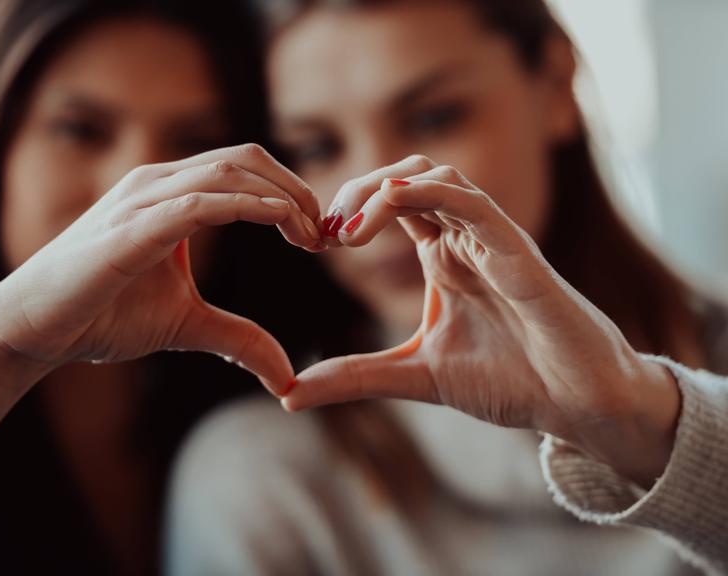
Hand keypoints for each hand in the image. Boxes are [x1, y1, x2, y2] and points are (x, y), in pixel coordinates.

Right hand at [0, 144, 319, 391]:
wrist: (37, 329)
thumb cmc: (104, 316)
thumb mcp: (187, 325)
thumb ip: (238, 339)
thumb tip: (284, 376)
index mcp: (171, 194)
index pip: (245, 169)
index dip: (291, 194)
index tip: (317, 236)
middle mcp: (159, 183)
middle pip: (246, 159)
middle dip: (296, 190)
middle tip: (324, 234)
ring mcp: (143, 199)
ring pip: (229, 171)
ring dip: (281, 197)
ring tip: (310, 236)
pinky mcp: (133, 227)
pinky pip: (200, 201)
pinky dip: (247, 206)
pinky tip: (279, 223)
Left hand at [288, 155, 680, 485]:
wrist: (574, 404)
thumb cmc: (509, 381)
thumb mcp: (414, 375)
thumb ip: (356, 377)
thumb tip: (289, 394)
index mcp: (443, 256)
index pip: (389, 205)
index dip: (347, 212)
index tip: (313, 242)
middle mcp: (465, 238)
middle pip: (404, 177)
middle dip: (356, 191)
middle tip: (323, 230)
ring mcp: (492, 239)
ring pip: (435, 176)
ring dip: (382, 188)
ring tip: (347, 229)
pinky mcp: (517, 249)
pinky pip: (472, 201)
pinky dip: (428, 191)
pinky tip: (389, 202)